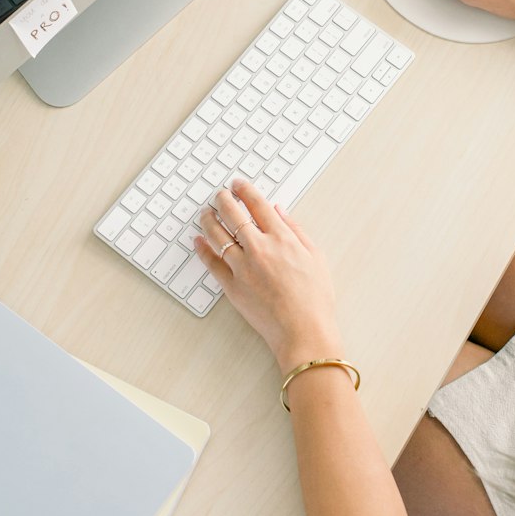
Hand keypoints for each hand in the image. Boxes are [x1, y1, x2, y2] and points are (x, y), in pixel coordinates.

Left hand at [195, 180, 339, 373]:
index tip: (238, 185)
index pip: (258, 205)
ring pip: (218, 235)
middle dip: (223, 199)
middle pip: (234, 215)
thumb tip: (280, 212)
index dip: (245, 190)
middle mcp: (259, 248)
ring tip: (205, 213)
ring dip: (209, 219)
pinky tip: (199, 240)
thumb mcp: (316, 257)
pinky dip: (203, 248)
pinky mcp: (232, 286)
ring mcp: (243, 267)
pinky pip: (211, 262)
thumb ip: (296, 230)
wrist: (303, 331)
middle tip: (219, 194)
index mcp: (282, 238)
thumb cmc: (314, 299)